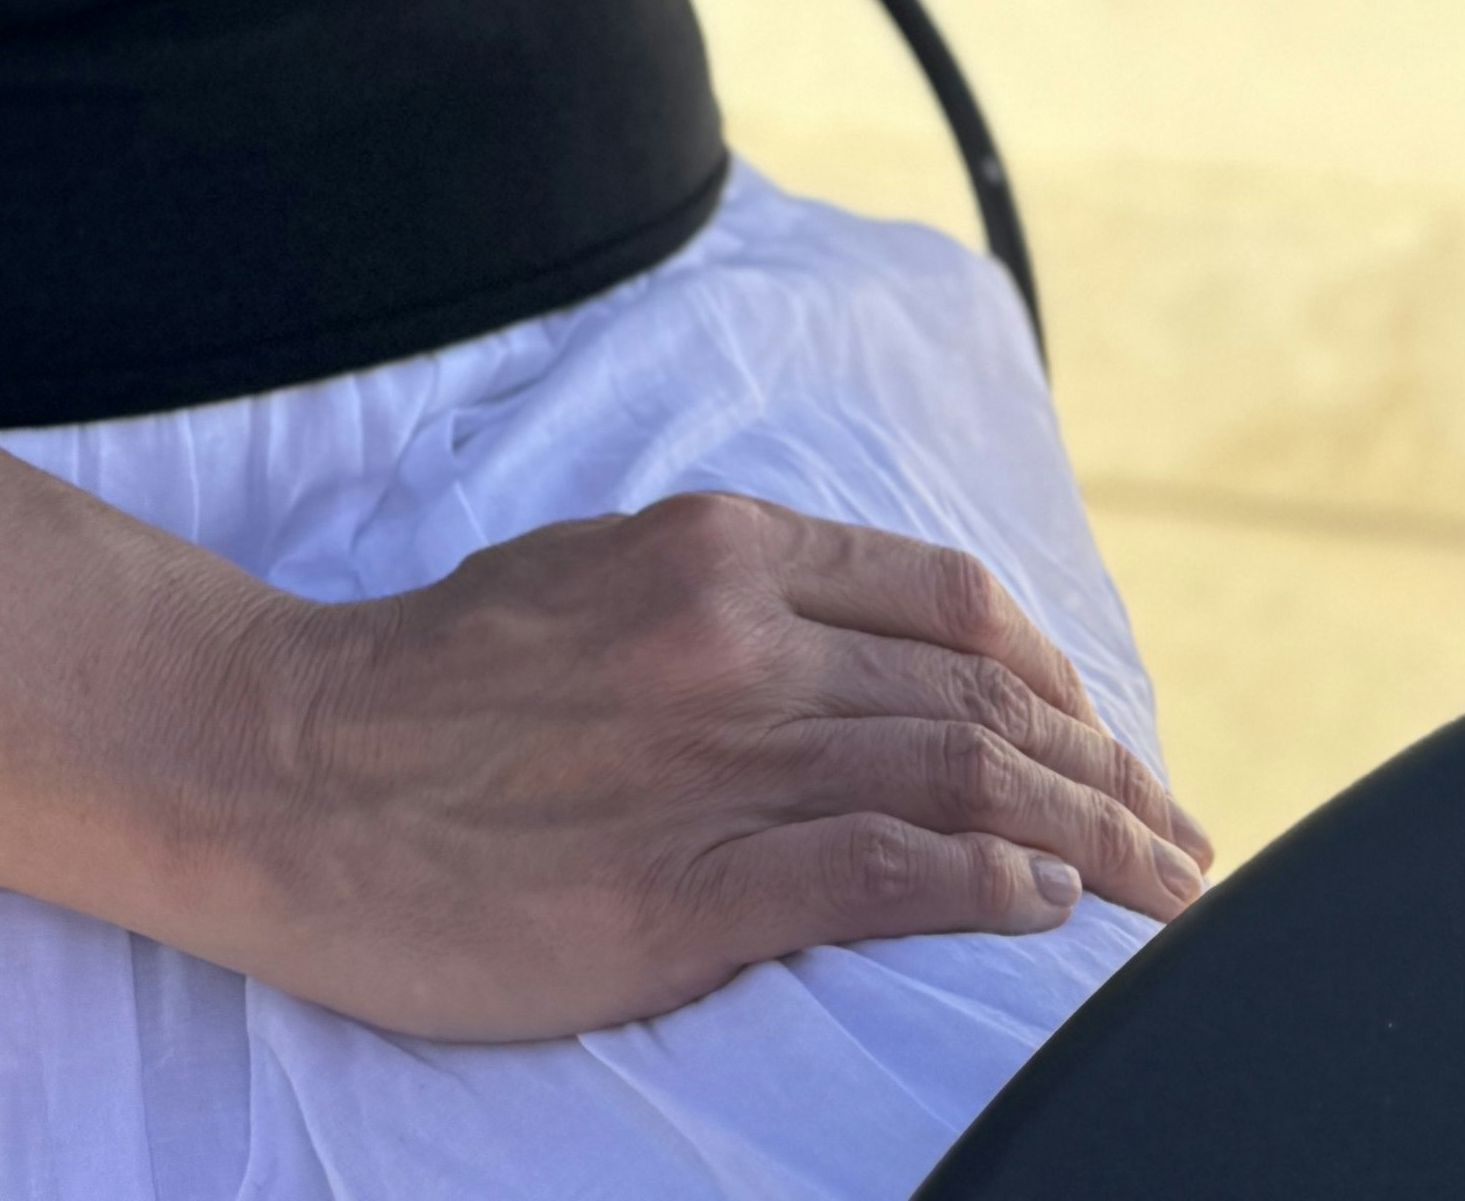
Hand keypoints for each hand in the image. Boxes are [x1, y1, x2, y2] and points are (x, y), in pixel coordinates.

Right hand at [206, 490, 1207, 1041]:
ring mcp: (722, 756)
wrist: (286, 763)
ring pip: (965, 780)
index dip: (1051, 672)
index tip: (1101, 736)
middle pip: (983, 696)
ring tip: (1162, 890)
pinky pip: (887, 875)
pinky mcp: (693, 884)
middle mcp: (742, 635)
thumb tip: (839, 651)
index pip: (946, 599)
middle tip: (1178, 837)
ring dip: (1090, 837)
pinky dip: (991, 888)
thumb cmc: (428, 683)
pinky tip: (1049, 913)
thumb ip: (723, 600)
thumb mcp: (593, 575)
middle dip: (1104, 769)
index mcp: (720, 550)